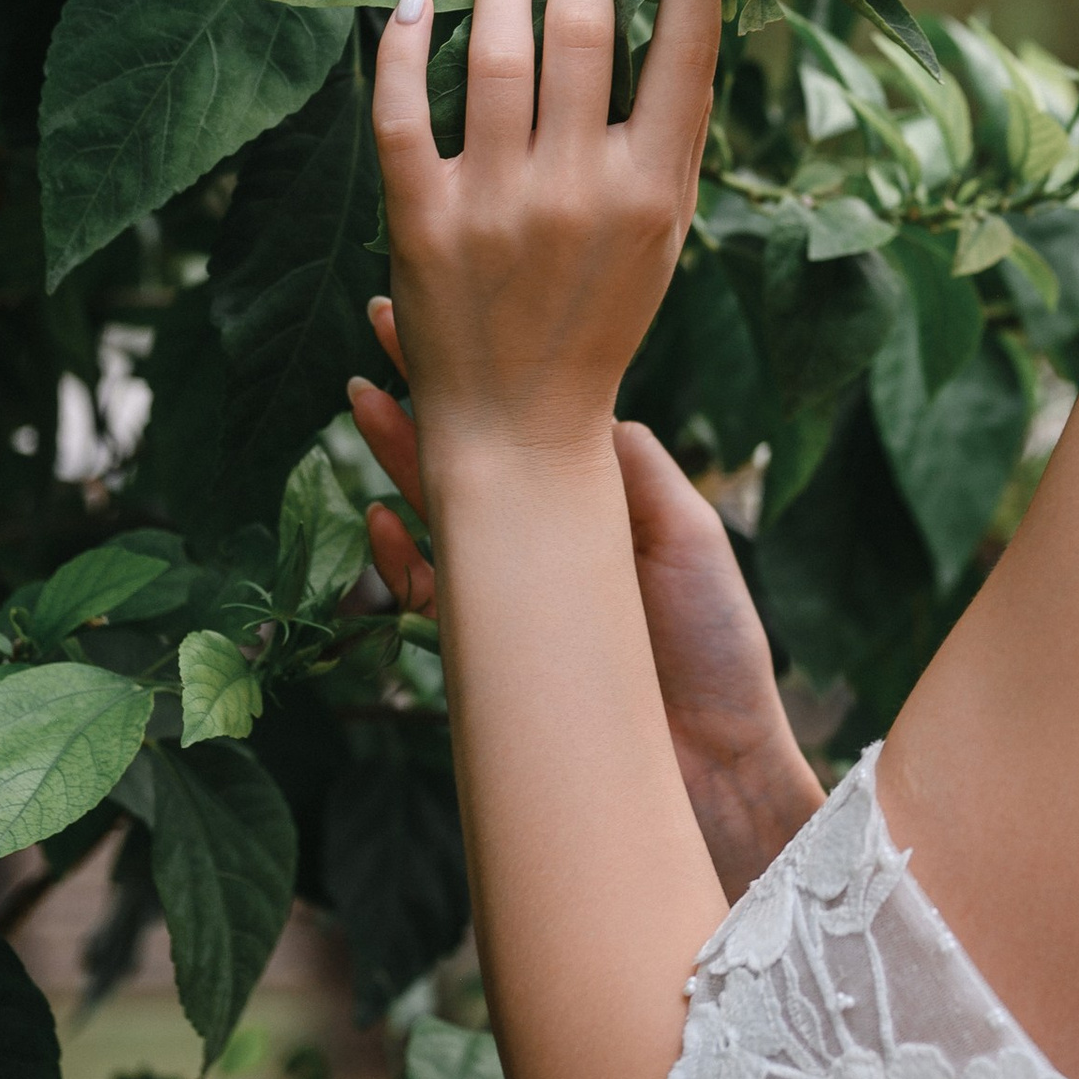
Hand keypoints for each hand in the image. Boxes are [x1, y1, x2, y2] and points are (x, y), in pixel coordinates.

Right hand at [351, 302, 823, 900]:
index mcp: (598, 503)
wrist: (715, 765)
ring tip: (362, 399)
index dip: (489, 371)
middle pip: (473, 453)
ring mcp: (518, 595)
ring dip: (400, 455)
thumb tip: (579, 399)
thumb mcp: (688, 530)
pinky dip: (402, 557)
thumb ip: (630, 463)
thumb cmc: (716, 643)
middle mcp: (551, 541)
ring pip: (443, 510)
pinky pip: (433, 595)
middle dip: (424, 392)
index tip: (450, 313)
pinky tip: (379, 516)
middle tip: (380, 326)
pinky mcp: (493, 653)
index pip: (530, 420)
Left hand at [371, 0, 723, 464]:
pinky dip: (407, 41)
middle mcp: (580, 190)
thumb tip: (664, 11)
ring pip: (498, 53)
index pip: (688, 48)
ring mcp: (497, 204)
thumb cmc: (598, 314)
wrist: (519, 426)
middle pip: (587, 32)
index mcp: (654, 190)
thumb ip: (661, 133)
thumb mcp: (659, 230)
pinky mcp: (421, 220)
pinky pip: (404, 107)